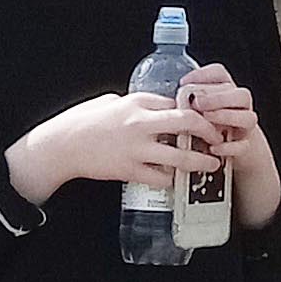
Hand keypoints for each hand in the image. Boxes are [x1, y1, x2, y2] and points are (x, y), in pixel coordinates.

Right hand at [7, 91, 208, 204]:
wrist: (62, 145)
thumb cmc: (83, 121)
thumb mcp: (110, 102)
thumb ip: (135, 104)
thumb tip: (155, 106)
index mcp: (137, 102)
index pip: (176, 102)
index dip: (196, 110)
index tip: (207, 117)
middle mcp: (140, 123)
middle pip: (187, 122)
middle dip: (208, 130)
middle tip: (218, 137)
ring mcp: (136, 148)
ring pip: (180, 156)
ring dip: (200, 161)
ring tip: (212, 164)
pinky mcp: (130, 170)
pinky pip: (160, 177)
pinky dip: (172, 179)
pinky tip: (177, 179)